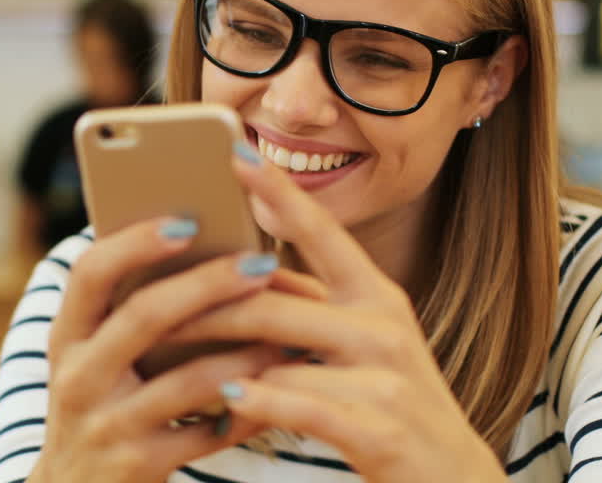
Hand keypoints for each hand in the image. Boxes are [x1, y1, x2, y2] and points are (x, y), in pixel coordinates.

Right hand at [30, 217, 321, 482]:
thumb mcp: (90, 358)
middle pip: (145, 317)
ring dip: (247, 353)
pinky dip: (250, 409)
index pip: (91, 273)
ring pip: (188, 380)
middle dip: (209, 285)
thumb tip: (196, 240)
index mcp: (67, 337)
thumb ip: (123, 312)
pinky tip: (282, 392)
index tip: (188, 219)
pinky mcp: (141, 465)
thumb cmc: (100, 406)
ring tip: (292, 334)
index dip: (136, 243)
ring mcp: (108, 424)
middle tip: (262, 263)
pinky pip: (209, 433)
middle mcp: (79, 377)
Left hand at [164, 148, 506, 482]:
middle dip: (204, 303)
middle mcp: (382, 326)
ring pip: (276, 354)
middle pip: (272, 301)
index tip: (236, 152)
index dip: (278, 191)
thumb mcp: (362, 342)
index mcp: (376, 295)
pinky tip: (227, 399)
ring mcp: (385, 376)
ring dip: (215, 358)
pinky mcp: (379, 428)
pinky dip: (257, 401)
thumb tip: (239, 271)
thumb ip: (311, 306)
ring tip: (166, 358)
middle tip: (147, 299)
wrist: (454, 478)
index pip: (321, 231)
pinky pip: (300, 404)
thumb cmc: (389, 403)